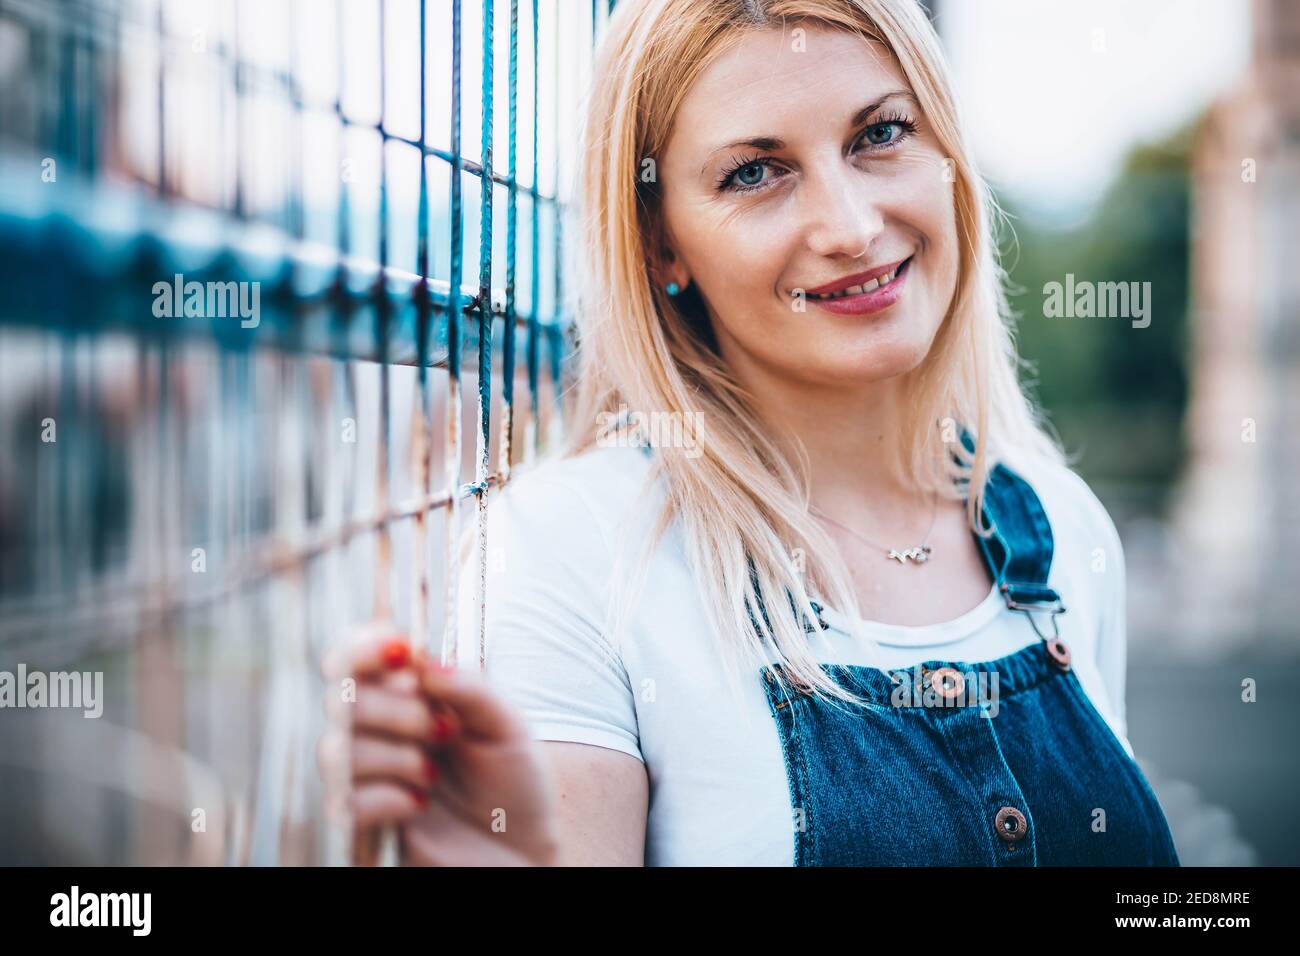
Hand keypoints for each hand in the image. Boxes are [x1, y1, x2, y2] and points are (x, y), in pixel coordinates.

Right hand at [318, 624, 560, 865]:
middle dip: (396, 712)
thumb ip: (471, 688)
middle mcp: (379, 729)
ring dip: (393, 758)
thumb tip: (423, 662)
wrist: (521, 850)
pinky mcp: (363, 821)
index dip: (365, 646)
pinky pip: (342, 801)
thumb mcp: (508, 726)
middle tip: (444, 732)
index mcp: (409, 694)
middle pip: (341, 698)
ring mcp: (367, 775)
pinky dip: (385, 799)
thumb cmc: (516, 782)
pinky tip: (417, 804)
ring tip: (434, 774)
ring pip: (335, 751)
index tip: (403, 653)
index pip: (356, 655)